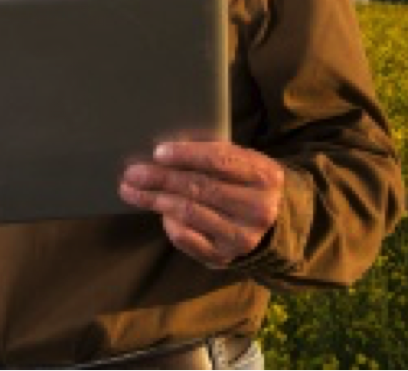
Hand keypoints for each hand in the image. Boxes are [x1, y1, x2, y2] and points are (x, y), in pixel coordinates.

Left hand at [119, 141, 284, 267]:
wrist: (274, 222)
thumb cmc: (248, 183)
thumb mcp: (245, 162)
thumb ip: (216, 154)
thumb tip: (167, 151)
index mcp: (264, 176)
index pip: (219, 161)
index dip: (186, 155)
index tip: (158, 152)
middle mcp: (257, 208)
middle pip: (200, 188)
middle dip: (161, 178)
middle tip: (133, 172)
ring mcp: (241, 236)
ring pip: (189, 213)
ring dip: (156, 200)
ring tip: (132, 190)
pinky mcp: (224, 256)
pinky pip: (187, 238)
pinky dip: (169, 223)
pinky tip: (159, 212)